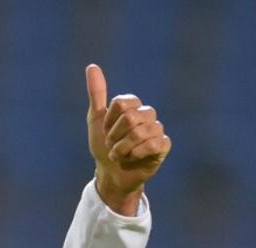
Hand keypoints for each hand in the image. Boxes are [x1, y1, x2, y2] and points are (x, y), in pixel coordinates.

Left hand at [86, 64, 170, 215]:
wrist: (110, 174)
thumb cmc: (103, 147)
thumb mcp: (96, 119)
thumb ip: (96, 93)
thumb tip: (92, 66)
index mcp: (133, 105)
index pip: (122, 104)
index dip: (109, 122)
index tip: (106, 132)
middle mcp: (147, 115)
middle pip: (130, 118)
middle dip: (115, 137)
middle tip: (112, 145)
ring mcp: (157, 130)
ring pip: (140, 132)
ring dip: (123, 148)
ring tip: (120, 155)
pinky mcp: (163, 146)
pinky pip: (153, 144)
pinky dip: (136, 154)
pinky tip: (133, 158)